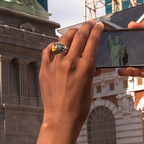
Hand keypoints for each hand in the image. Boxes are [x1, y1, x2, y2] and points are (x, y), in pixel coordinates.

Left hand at [22, 21, 103, 143]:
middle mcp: (70, 63)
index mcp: (85, 67)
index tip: (99, 25)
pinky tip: (57, 45)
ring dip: (71, 33)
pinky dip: (54, 45)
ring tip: (75, 31)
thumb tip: (92, 61)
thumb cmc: (79, 107)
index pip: (92, 41)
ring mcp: (55, 66)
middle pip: (79, 36)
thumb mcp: (90, 86)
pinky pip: (48, 51)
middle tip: (89, 23)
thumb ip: (90, 70)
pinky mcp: (44, 70)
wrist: (61, 119)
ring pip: (63, 40)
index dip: (97, 30)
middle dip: (86, 27)